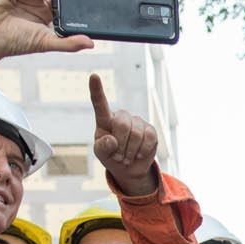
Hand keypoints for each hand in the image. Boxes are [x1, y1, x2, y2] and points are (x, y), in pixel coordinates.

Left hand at [89, 73, 158, 196]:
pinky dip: (142, 151)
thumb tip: (112, 140)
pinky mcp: (151, 130)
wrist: (129, 168)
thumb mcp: (101, 154)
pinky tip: (139, 155)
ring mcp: (137, 122)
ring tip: (127, 158)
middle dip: (120, 145)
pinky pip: (149, 138)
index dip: (97, 90)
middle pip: (122, 125)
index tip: (94, 76)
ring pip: (136, 134)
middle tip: (118, 158)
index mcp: (105, 120)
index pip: (100, 103)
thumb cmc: (111, 156)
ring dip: (130, 152)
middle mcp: (122, 116)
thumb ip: (102, 147)